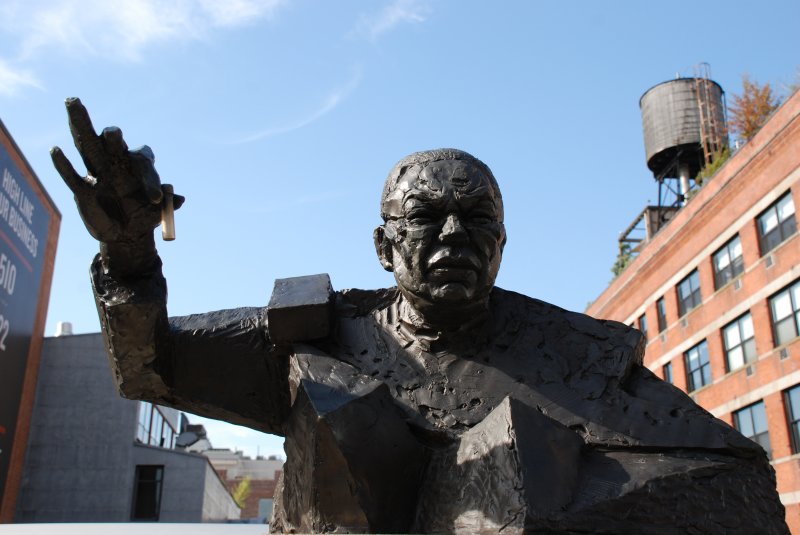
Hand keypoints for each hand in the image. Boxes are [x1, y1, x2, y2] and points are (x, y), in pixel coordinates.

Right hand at [52, 97, 183, 243]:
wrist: (126, 232)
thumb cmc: (144, 216)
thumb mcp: (159, 213)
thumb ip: (168, 204)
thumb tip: (180, 200)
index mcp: (138, 165)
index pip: (143, 160)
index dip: (149, 179)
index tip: (155, 198)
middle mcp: (116, 162)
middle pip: (112, 141)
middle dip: (113, 137)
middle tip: (114, 134)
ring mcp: (98, 172)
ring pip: (87, 144)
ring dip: (79, 124)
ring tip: (73, 101)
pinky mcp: (84, 189)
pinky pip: (72, 174)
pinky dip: (64, 164)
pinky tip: (56, 150)